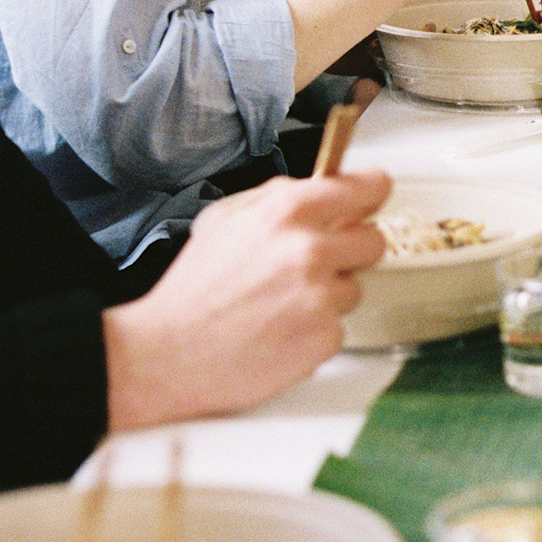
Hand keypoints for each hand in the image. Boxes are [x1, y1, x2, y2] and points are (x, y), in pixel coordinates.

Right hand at [103, 171, 391, 428]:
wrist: (167, 354)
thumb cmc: (194, 290)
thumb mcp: (225, 219)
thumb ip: (278, 198)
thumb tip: (323, 188)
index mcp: (287, 212)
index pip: (367, 186)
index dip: (371, 193)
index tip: (372, 198)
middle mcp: (311, 249)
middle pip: (374, 240)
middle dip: (350, 251)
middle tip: (314, 265)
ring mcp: (321, 295)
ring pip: (354, 287)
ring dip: (328, 294)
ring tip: (281, 304)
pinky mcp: (324, 337)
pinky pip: (338, 326)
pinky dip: (315, 330)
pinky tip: (280, 330)